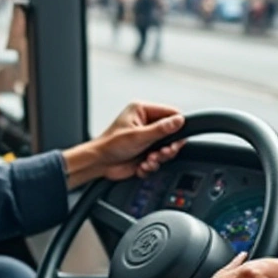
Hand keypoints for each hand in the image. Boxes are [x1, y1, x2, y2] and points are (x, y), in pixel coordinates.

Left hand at [62, 102, 185, 187]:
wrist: (99, 164)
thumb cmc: (110, 145)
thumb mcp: (138, 136)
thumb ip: (161, 129)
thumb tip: (179, 121)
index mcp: (142, 111)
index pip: (170, 113)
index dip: (177, 126)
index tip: (178, 138)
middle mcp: (145, 123)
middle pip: (171, 134)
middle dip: (167, 147)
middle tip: (162, 152)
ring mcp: (146, 139)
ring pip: (166, 149)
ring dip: (159, 157)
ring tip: (148, 160)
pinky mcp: (145, 153)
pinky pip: (158, 159)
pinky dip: (152, 165)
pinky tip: (142, 165)